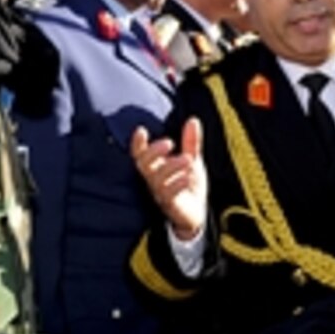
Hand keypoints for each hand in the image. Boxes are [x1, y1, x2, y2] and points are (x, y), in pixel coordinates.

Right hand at [132, 117, 207, 239]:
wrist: (196, 213)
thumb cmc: (188, 186)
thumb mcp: (192, 160)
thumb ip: (191, 142)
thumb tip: (192, 120)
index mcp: (157, 167)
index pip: (141, 154)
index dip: (138, 144)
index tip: (141, 130)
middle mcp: (155, 179)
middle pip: (144, 165)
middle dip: (153, 152)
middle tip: (169, 143)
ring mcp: (161, 193)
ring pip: (157, 180)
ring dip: (170, 167)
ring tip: (187, 160)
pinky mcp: (171, 205)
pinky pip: (169, 196)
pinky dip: (177, 185)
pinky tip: (187, 178)